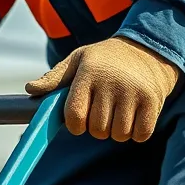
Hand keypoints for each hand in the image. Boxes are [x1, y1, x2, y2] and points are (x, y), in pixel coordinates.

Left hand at [26, 37, 179, 142]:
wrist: (150, 48)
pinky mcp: (152, 101)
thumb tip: (31, 89)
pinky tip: (135, 116)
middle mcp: (111, 82)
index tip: (80, 117)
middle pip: (97, 130)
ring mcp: (134, 92)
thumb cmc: (106, 60)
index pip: (74, 116)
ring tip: (119, 111)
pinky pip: (140, 135)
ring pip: (118, 135)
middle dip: (97, 127)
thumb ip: (54, 78)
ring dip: (117, 131)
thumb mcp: (78, 60)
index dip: (75, 124)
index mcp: (89, 73)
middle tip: (104, 110)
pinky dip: (136, 132)